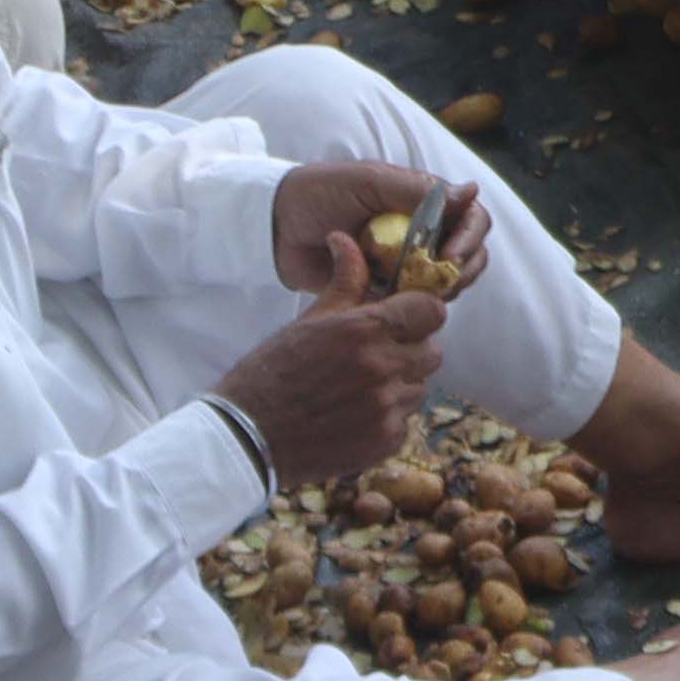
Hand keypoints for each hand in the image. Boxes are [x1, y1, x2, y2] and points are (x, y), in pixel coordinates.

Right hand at [212, 235, 451, 485]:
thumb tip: (345, 239)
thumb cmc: (273, 372)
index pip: (432, 310)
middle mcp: (382, 367)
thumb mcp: (310, 320)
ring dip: (399, 387)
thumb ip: (345, 282)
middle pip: (432, 351)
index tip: (403, 320)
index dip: (420, 314)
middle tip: (378, 357)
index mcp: (365, 329)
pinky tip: (354, 417)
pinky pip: (406, 422)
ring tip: (359, 390)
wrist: (247, 437)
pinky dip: (387, 420)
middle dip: (410, 351)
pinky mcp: (385, 441)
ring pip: (419, 388)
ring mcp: (386, 407)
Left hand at [275, 156, 487, 295]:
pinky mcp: (384, 289)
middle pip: (468, 255)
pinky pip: (412, 303)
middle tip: (441, 284)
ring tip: (413, 293)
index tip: (452, 257)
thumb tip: (471, 192)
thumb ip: (417, 191)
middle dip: (463, 271)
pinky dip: (412, 307)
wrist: (276, 227)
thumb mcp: (369, 183)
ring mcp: (405, 262)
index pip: (471, 219)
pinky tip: (393, 304)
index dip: (470, 238)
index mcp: (425, 201)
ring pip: (446, 282)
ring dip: (440, 290)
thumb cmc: (320, 193)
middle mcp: (423, 232)